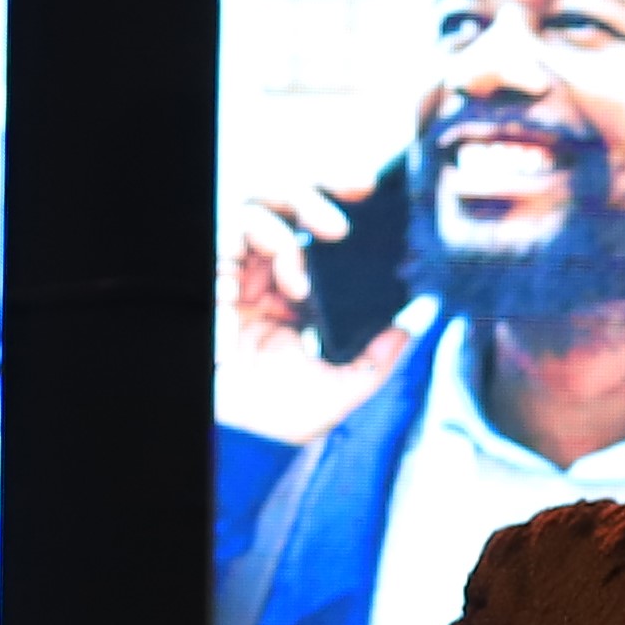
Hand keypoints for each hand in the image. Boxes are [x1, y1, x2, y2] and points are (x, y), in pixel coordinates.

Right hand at [220, 174, 420, 447]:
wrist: (234, 437)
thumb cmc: (275, 421)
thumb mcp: (340, 392)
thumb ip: (375, 361)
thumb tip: (410, 329)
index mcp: (290, 299)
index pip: (312, 236)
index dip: (335, 204)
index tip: (371, 192)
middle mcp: (262, 278)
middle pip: (283, 204)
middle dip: (317, 186)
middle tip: (358, 193)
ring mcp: (236, 274)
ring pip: (259, 205)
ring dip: (297, 209)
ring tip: (329, 239)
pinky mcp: (214, 276)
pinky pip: (235, 233)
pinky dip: (270, 245)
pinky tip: (291, 283)